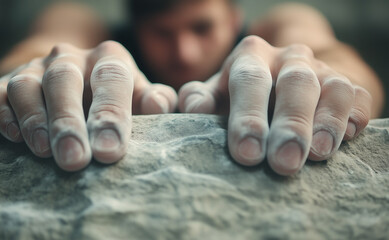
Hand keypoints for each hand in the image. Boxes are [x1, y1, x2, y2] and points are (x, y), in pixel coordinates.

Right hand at [0, 41, 176, 170]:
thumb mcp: (139, 96)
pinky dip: (5, 115)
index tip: (110, 152)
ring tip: (46, 152)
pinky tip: (16, 138)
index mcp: (108, 57)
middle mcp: (70, 56)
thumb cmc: (115, 97)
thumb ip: (155, 100)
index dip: (111, 114)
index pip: (112, 77)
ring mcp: (35, 68)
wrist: (74, 82)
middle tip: (75, 160)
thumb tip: (158, 106)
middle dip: (69, 121)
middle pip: (65, 80)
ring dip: (36, 120)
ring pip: (28, 86)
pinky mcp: (6, 82)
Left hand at [179, 35, 370, 175]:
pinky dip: (352, 118)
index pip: (249, 79)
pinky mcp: (349, 86)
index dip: (248, 116)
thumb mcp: (216, 96)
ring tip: (317, 155)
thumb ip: (199, 100)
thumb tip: (193, 109)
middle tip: (283, 163)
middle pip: (295, 82)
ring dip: (326, 123)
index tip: (247, 153)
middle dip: (290, 124)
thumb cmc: (240, 97)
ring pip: (332, 88)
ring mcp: (322, 69)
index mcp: (251, 55)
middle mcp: (289, 57)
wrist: (280, 82)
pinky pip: (358, 98)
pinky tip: (343, 140)